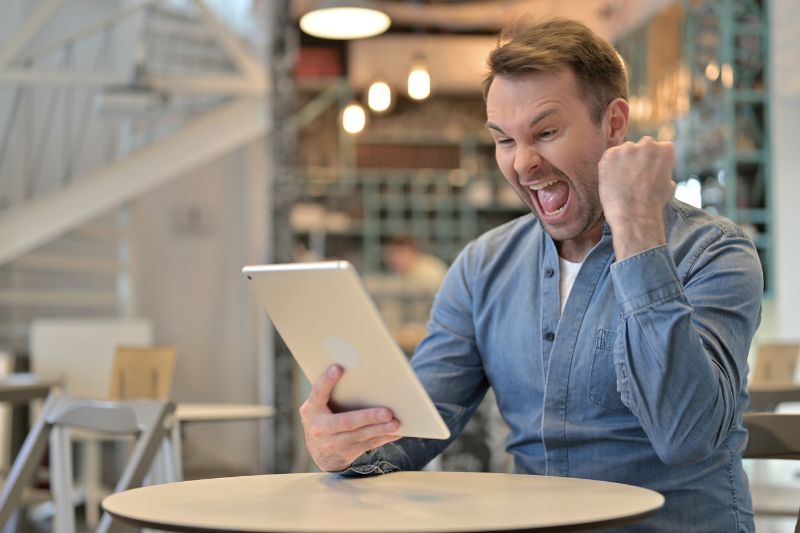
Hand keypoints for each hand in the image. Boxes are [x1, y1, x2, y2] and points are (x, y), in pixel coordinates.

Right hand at [299, 365, 401, 471]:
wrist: (319, 451)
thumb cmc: (323, 417)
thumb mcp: (318, 406)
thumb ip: (329, 392)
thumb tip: (355, 369)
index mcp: (311, 410)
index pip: (318, 393)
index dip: (326, 381)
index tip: (338, 368)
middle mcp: (320, 428)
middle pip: (346, 422)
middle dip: (367, 417)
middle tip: (387, 412)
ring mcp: (333, 442)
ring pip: (360, 435)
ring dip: (380, 429)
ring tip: (396, 423)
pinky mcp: (347, 452)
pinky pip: (368, 444)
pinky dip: (384, 438)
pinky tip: (396, 432)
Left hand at [598, 137, 675, 259]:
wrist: (634, 214)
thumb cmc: (654, 204)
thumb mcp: (669, 185)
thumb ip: (663, 170)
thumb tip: (658, 169)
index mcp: (666, 149)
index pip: (659, 148)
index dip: (653, 162)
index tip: (649, 173)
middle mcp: (647, 144)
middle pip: (642, 146)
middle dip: (639, 158)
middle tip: (634, 177)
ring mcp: (627, 148)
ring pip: (625, 151)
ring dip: (624, 161)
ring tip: (623, 182)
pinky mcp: (609, 154)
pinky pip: (609, 157)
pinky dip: (610, 167)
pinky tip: (614, 181)